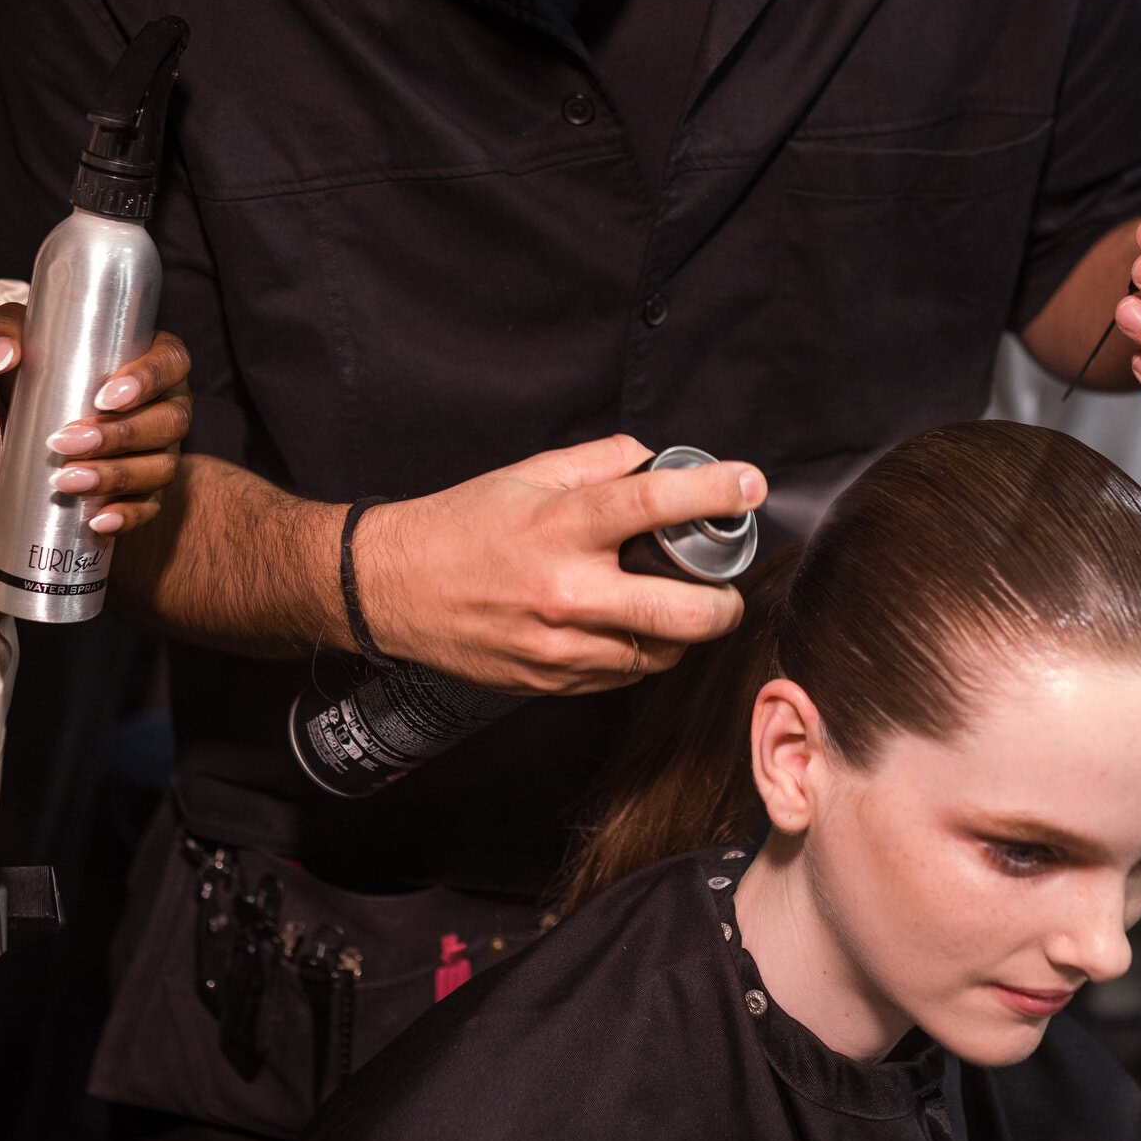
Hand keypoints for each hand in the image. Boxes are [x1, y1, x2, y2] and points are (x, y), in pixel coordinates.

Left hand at [0, 303, 192, 534]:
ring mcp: (164, 449)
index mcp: (155, 359)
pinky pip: (151, 506)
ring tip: (67, 482)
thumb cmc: (41, 366)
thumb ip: (5, 332)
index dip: (148, 379)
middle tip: (65, 443)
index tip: (104, 397)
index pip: (171, 362)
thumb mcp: (22, 338)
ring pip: (161, 466)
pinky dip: (128, 516)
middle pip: (167, 420)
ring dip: (116, 477)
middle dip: (118, 436)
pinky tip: (98, 522)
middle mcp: (169, 404)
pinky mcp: (149, 487)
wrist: (39, 418)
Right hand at [356, 434, 766, 692]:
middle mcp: (567, 590)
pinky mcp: (551, 680)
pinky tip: (630, 630)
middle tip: (726, 588)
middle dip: (724, 603)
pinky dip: (640, 654)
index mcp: (562, 526)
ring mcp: (560, 645)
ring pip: (660, 653)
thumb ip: (601, 462)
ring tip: (673, 607)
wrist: (392, 588)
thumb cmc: (461, 525)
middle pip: (682, 612)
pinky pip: (623, 675)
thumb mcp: (528, 474)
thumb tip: (657, 460)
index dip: (714, 491)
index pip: (656, 503)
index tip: (749, 485)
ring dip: (682, 633)